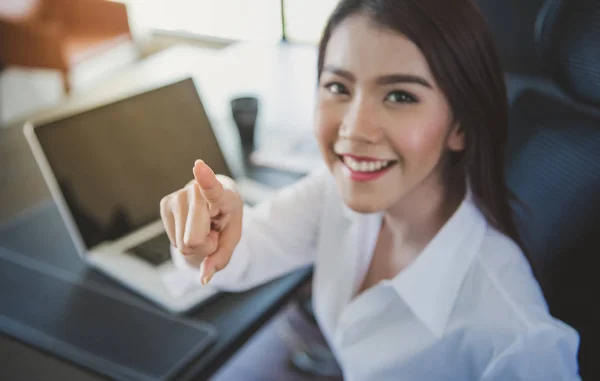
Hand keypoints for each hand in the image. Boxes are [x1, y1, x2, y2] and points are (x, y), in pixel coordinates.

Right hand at [160, 160, 242, 283]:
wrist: (214, 203)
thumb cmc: (226, 220)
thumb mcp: (232, 239)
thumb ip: (221, 258)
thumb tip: (204, 278)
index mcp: (223, 194)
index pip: (212, 188)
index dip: (205, 179)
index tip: (198, 166)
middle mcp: (197, 190)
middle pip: (195, 239)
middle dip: (204, 245)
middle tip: (211, 232)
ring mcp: (178, 195)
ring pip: (183, 243)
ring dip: (193, 243)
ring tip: (201, 227)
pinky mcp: (165, 203)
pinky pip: (174, 241)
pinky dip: (182, 240)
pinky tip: (189, 226)